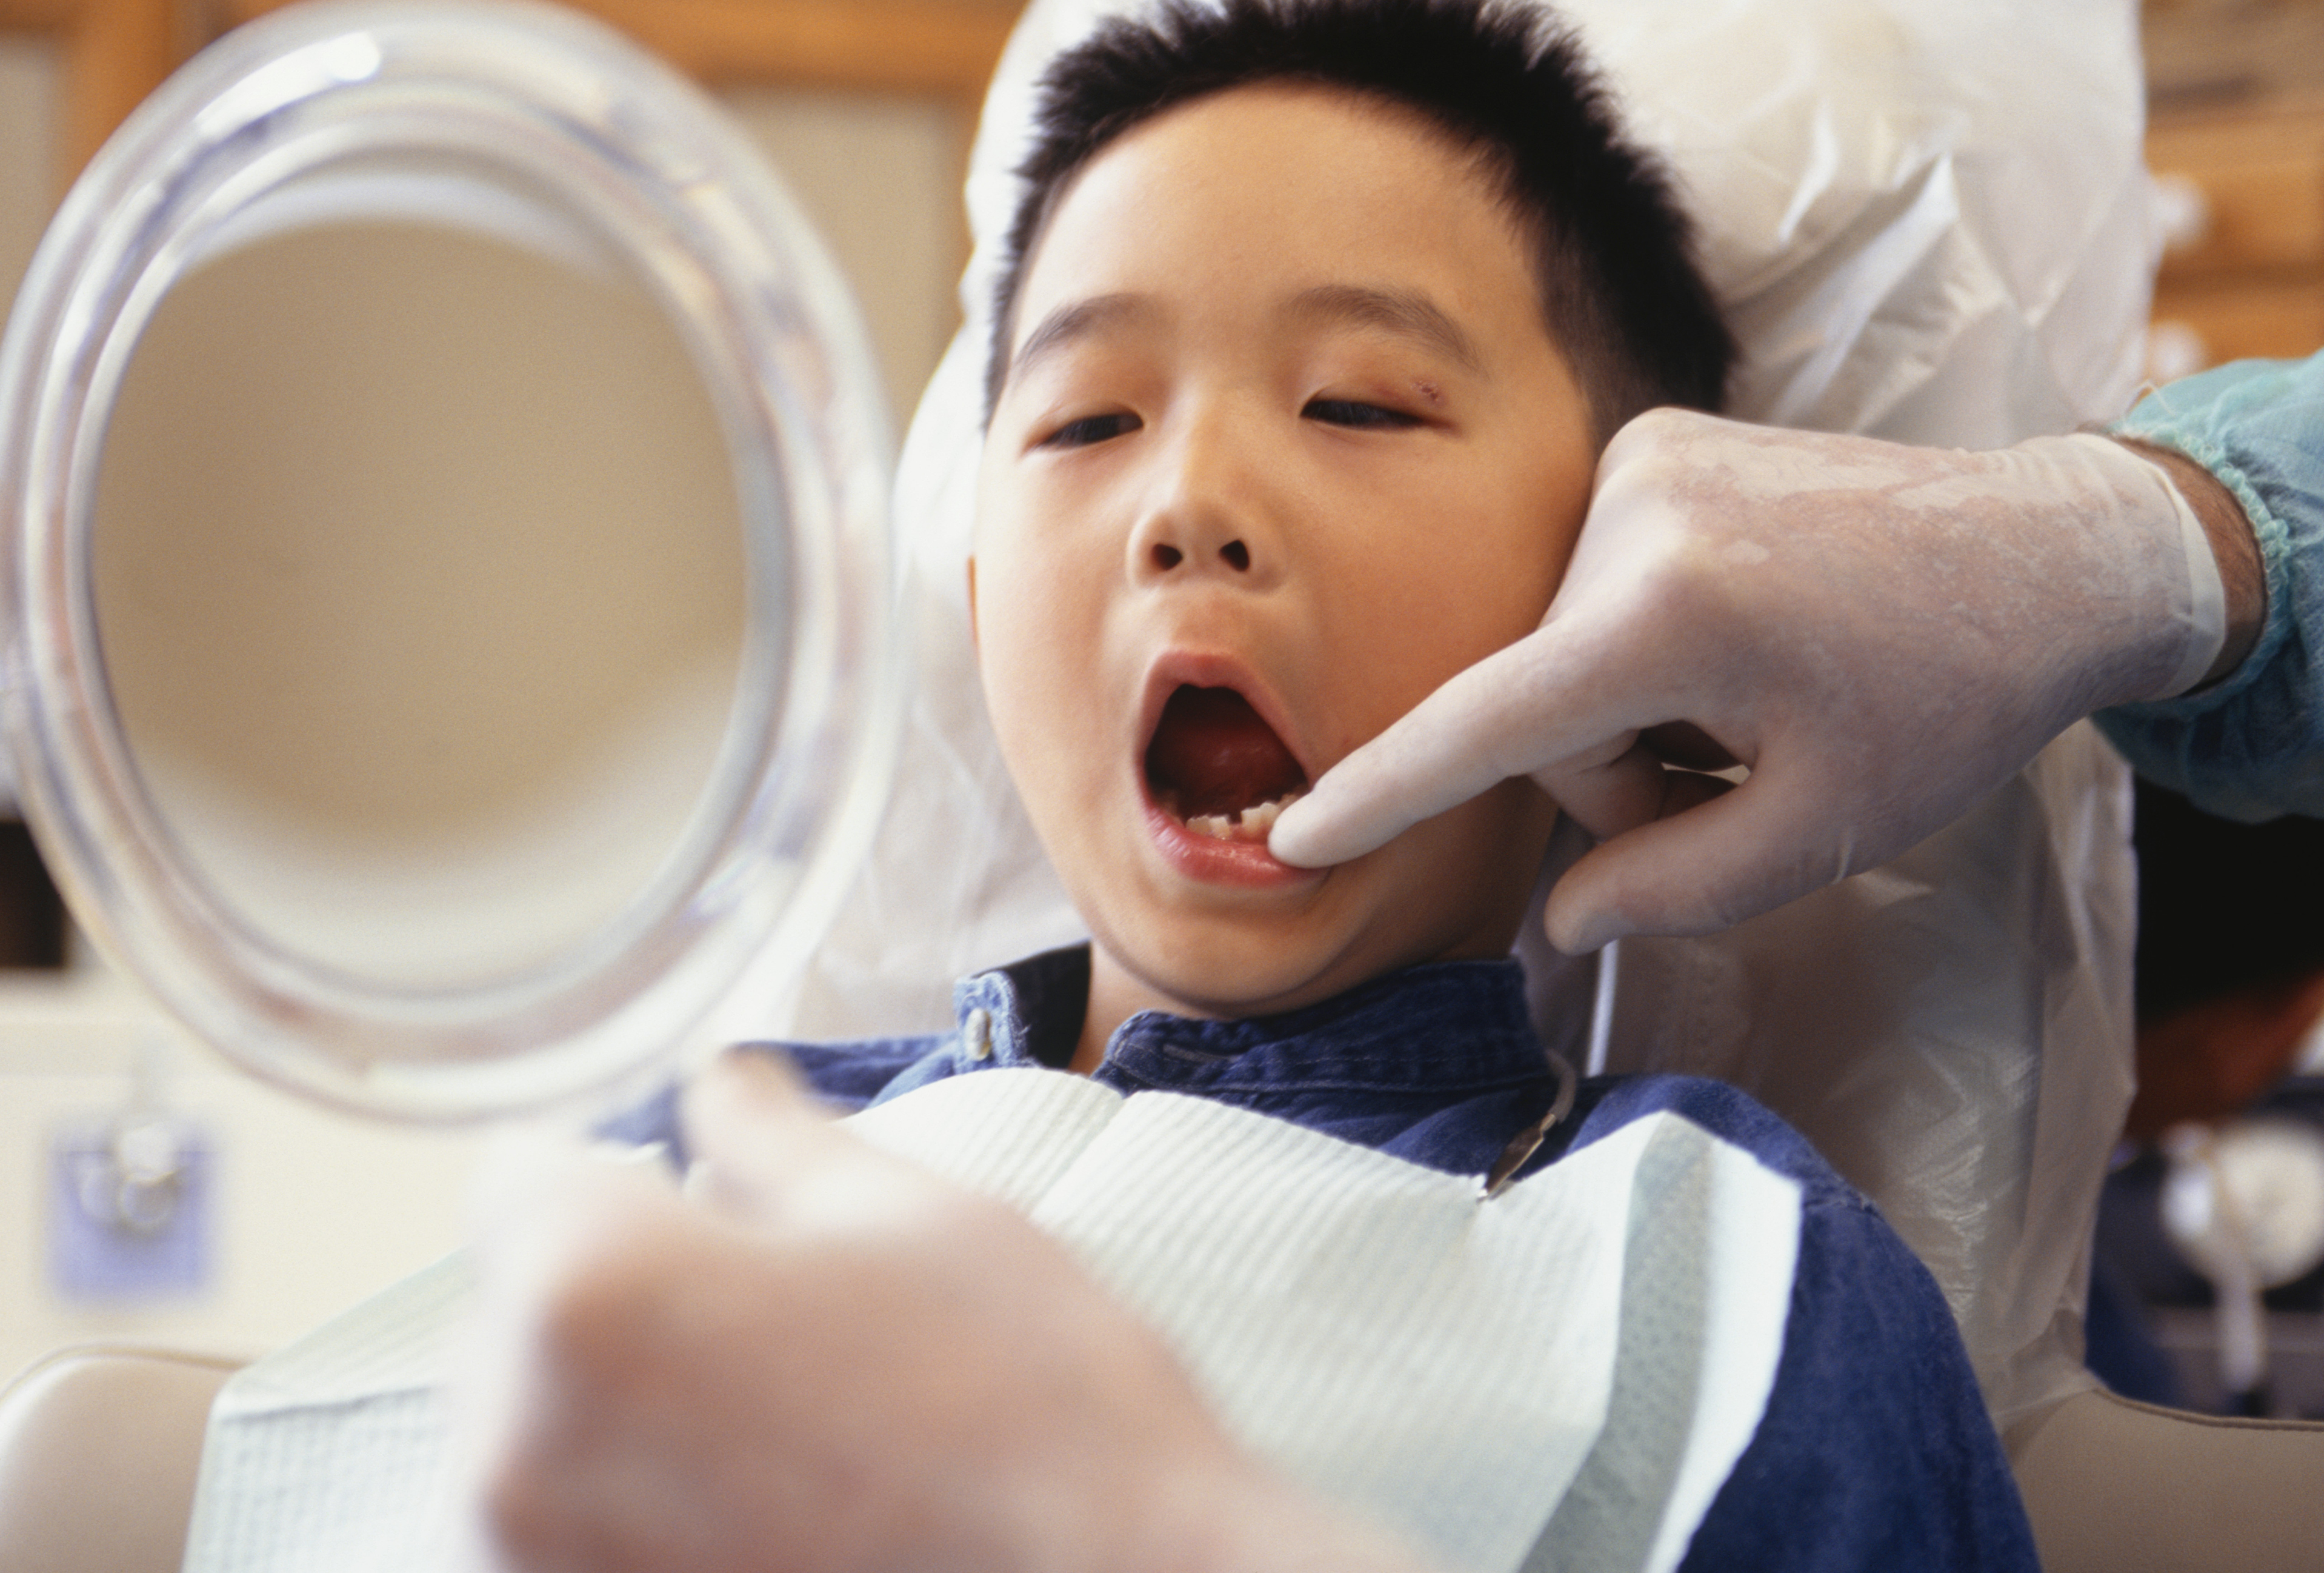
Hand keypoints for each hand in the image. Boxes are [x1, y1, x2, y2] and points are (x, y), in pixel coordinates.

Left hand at [464, 1053, 1432, 1572]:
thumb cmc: (1032, 1410)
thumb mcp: (911, 1219)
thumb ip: (768, 1141)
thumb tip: (712, 1085)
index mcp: (588, 1287)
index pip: (519, 1177)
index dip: (616, 1166)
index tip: (685, 1191)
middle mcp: (512, 1443)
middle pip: (514, 1312)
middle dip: (617, 1293)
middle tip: (776, 1322)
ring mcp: (533, 1563)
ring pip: (529, 1438)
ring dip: (619, 1414)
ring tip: (786, 1431)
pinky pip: (562, 1538)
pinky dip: (634, 1514)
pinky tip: (771, 1512)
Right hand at [1270, 408, 2247, 951]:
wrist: (2053, 551)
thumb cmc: (1953, 699)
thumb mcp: (1823, 833)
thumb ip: (1671, 890)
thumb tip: (1564, 916)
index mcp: (1672, 612)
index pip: (1486, 726)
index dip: (1383, 794)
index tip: (1296, 839)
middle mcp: (1633, 513)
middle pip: (1545, 711)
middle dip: (1622, 771)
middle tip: (1745, 777)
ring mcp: (1641, 461)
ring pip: (1565, 656)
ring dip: (1640, 711)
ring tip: (1760, 704)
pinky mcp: (1656, 443)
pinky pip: (1596, 589)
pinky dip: (1648, 646)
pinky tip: (1746, 642)